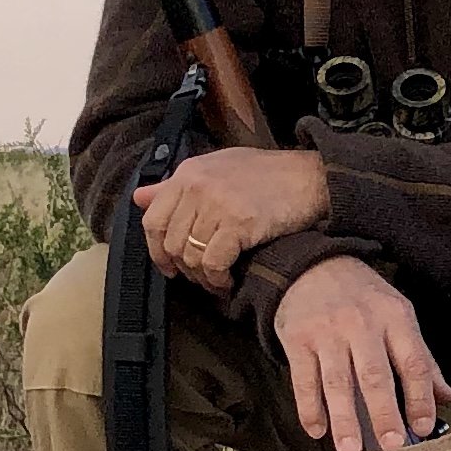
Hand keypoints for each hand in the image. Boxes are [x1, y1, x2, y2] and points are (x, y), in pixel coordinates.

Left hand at [134, 146, 331, 292]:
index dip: (157, 250)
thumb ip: (176, 186)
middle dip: (184, 268)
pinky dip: (219, 280)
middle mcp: (197, 186)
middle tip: (202, 278)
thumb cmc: (268, 175)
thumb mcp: (217, 169)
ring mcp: (216, 203)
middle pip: (171, 242)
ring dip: (203, 278)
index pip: (152, 220)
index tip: (170, 267)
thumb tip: (139, 197)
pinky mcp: (238, 222)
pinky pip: (213, 264)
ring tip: (219, 281)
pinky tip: (229, 281)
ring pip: (191, 256)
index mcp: (188, 173)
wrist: (311, 178)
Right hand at [271, 255, 450, 450]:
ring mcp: (328, 332)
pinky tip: (317, 430)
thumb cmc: (363, 297)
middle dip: (384, 413)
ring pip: (337, 381)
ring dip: (344, 418)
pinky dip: (309, 408)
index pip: (413, 362)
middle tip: (391, 446)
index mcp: (395, 318)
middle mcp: (362, 324)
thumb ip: (421, 358)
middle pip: (375, 376)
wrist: (312, 265)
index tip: (423, 427)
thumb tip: (447, 397)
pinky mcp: (298, 339)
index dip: (420, 397)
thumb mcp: (398, 315)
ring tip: (350, 450)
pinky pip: (304, 379)